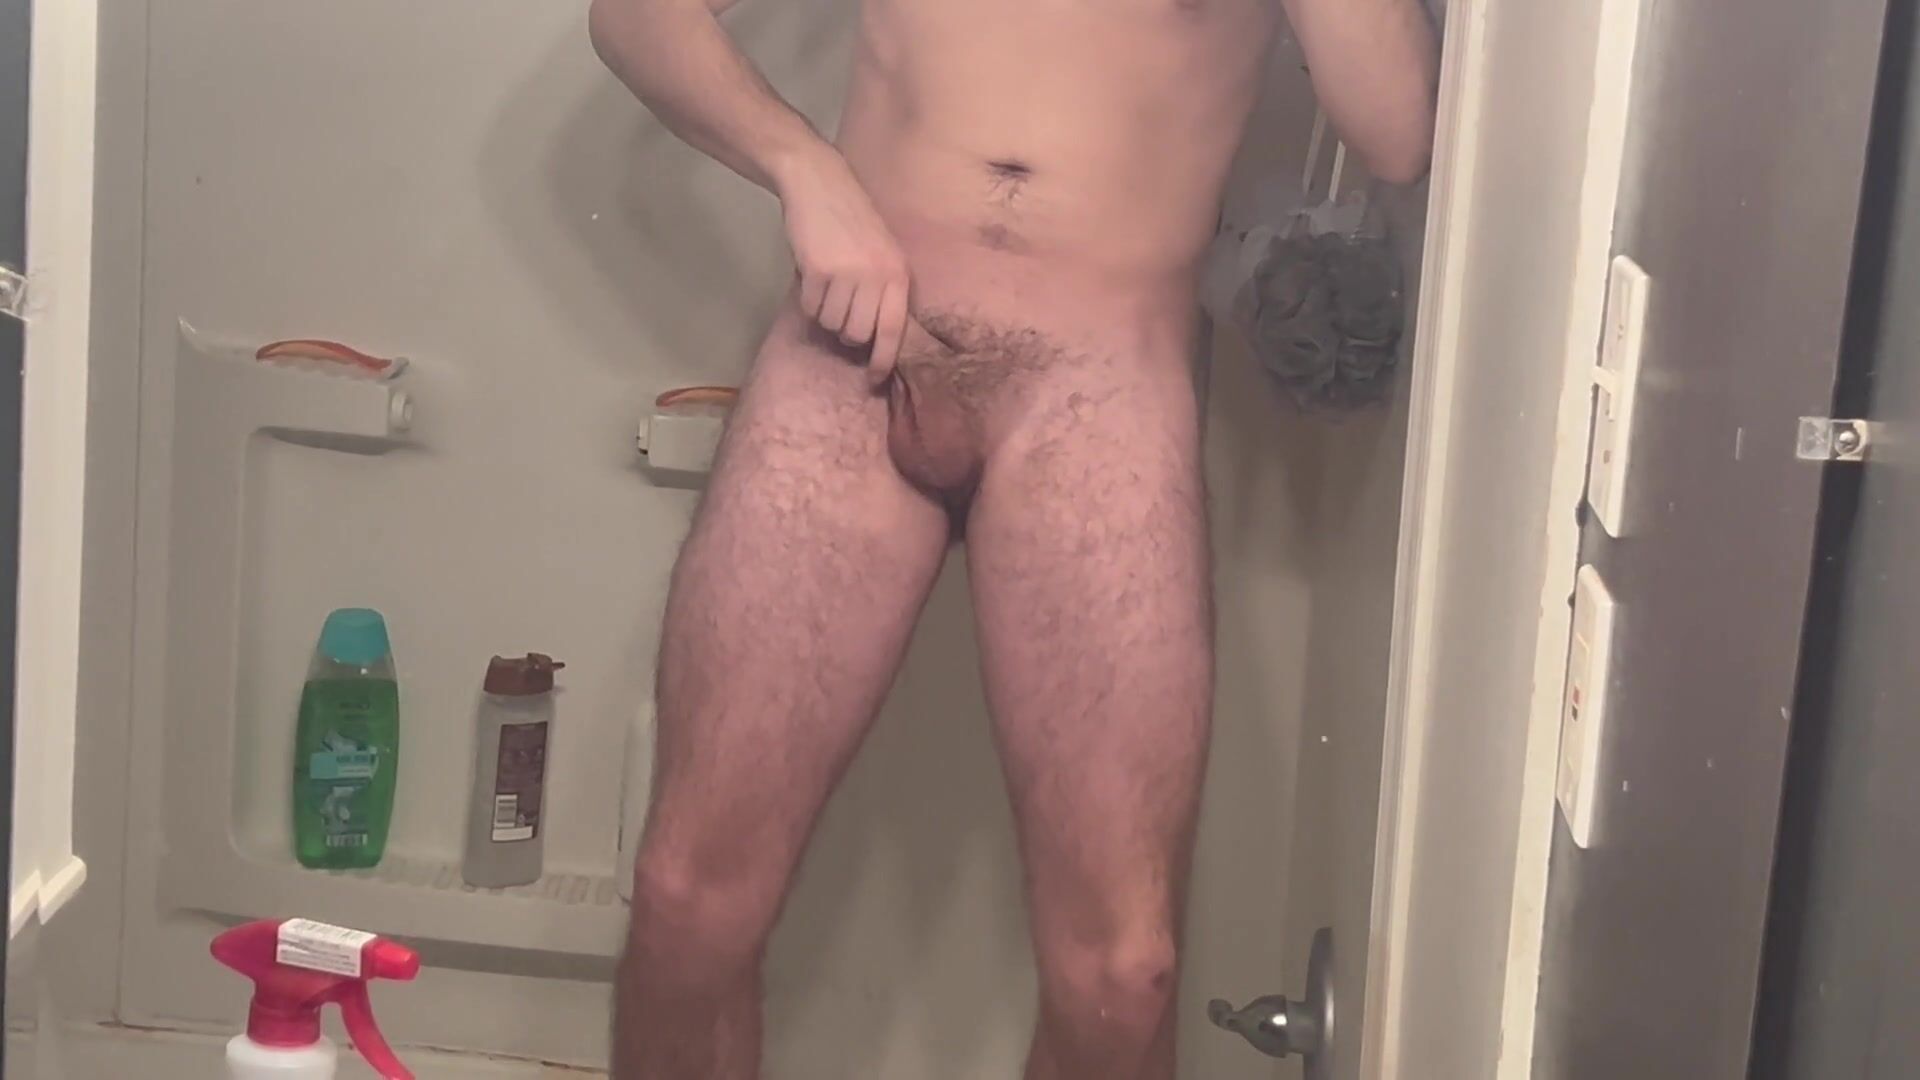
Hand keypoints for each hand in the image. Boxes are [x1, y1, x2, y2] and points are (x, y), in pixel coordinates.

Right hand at [777, 150, 911, 386]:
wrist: (820, 183)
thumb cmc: (852, 221)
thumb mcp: (882, 253)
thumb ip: (883, 289)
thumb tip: (874, 338)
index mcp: (898, 274)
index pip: (893, 331)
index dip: (883, 360)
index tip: (874, 379)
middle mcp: (877, 277)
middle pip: (858, 334)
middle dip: (845, 332)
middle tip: (838, 311)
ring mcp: (848, 274)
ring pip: (832, 324)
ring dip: (825, 312)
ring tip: (826, 286)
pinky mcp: (819, 270)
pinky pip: (811, 307)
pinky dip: (808, 299)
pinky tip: (811, 275)